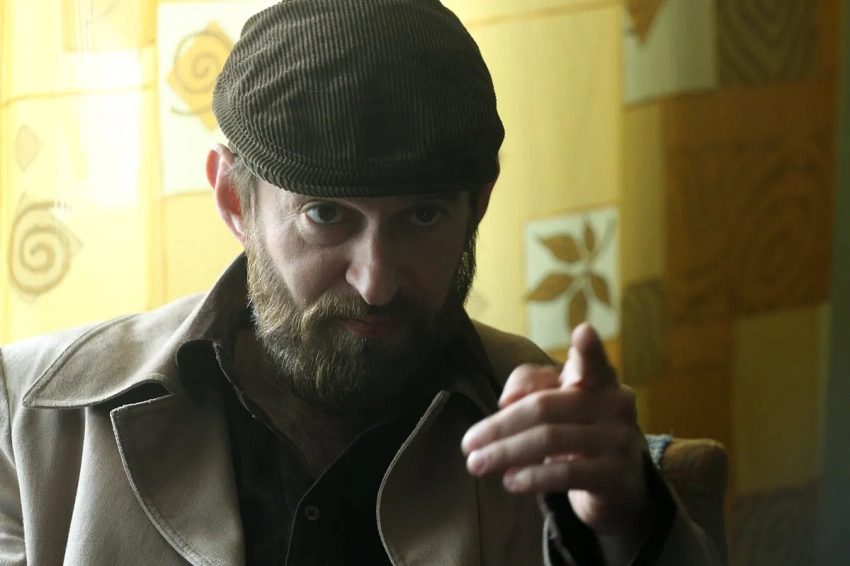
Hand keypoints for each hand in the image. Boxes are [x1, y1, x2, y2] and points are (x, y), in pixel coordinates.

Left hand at [461, 323, 648, 540]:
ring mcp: (618, 439)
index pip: (592, 361)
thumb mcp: (555, 401)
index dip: (588, 348)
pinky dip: (531, 477)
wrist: (617, 481)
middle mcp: (615, 403)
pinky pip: (564, 473)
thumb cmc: (577, 429)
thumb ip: (529, 385)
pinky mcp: (614, 475)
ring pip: (549, 439)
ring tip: (477, 464)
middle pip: (544, 407)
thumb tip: (506, 400)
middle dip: (499, 427)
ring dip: (505, 453)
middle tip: (467, 444)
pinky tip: (509, 481)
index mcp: (599, 378)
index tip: (583, 331)